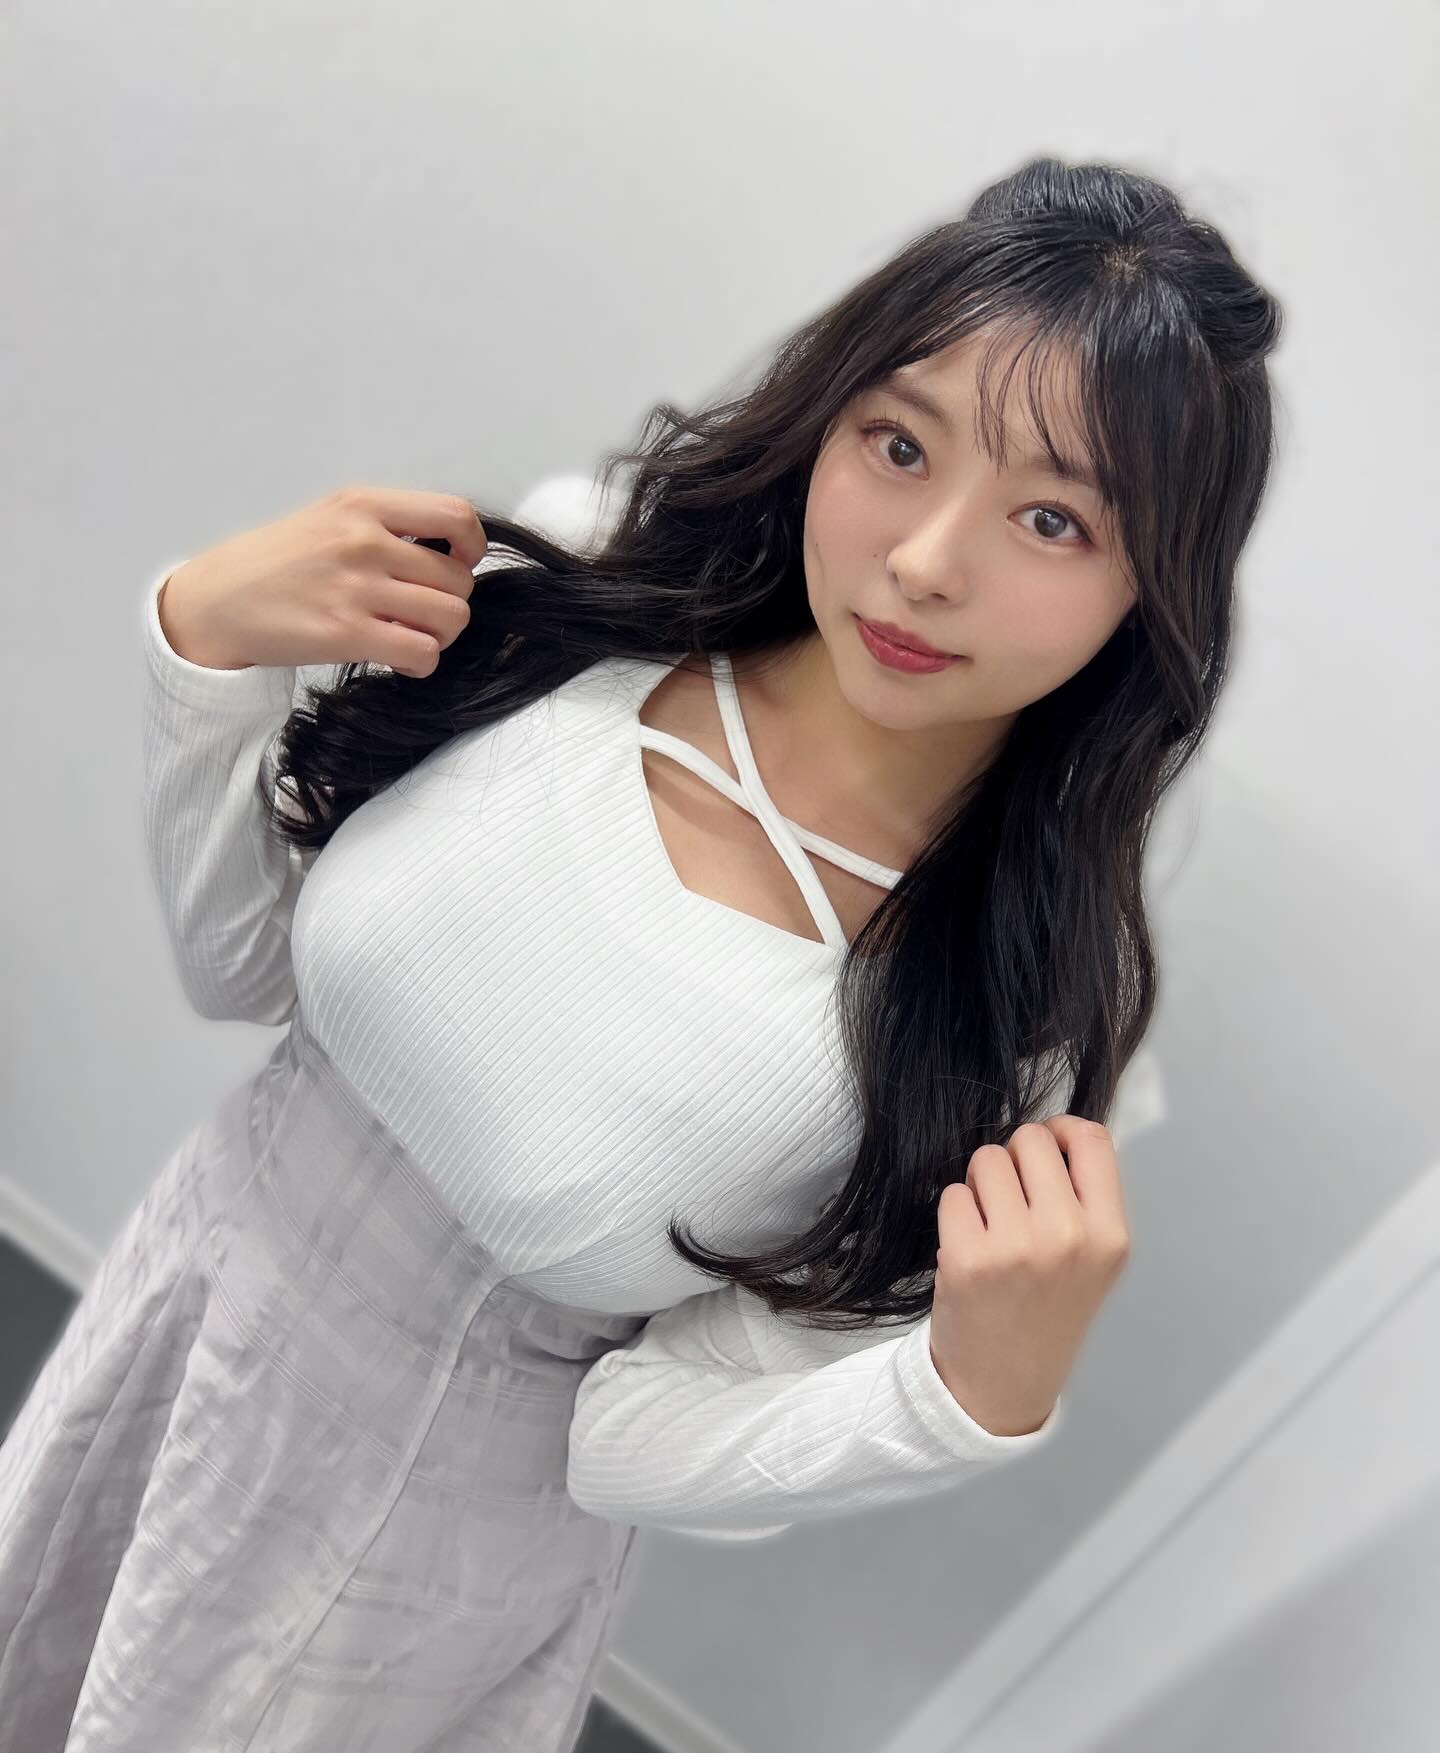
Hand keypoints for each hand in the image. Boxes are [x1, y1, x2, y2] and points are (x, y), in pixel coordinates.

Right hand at [158, 484, 488, 676]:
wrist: (216, 600)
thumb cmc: (276, 563)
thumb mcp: (330, 518)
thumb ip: (386, 527)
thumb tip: (448, 555)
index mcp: (363, 505)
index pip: (455, 515)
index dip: (472, 547)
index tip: (458, 564)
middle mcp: (363, 540)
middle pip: (459, 579)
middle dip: (451, 603)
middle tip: (423, 614)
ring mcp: (356, 587)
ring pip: (451, 617)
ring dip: (441, 635)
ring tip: (412, 636)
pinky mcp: (346, 633)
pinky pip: (423, 652)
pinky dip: (422, 662)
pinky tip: (400, 659)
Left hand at [928, 1115, 1131, 1436]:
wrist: (1005, 1384)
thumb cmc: (1048, 1314)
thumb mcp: (1093, 1262)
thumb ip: (1082, 1199)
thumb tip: (1051, 1131)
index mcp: (1109, 1234)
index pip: (1091, 1139)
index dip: (1060, 1130)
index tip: (1046, 1146)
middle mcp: (1068, 1235)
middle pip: (1030, 1139)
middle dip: (1014, 1158)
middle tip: (1010, 1198)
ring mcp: (1016, 1246)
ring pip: (986, 1159)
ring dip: (980, 1183)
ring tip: (989, 1224)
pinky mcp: (968, 1257)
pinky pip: (953, 1194)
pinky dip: (955, 1212)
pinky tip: (968, 1247)